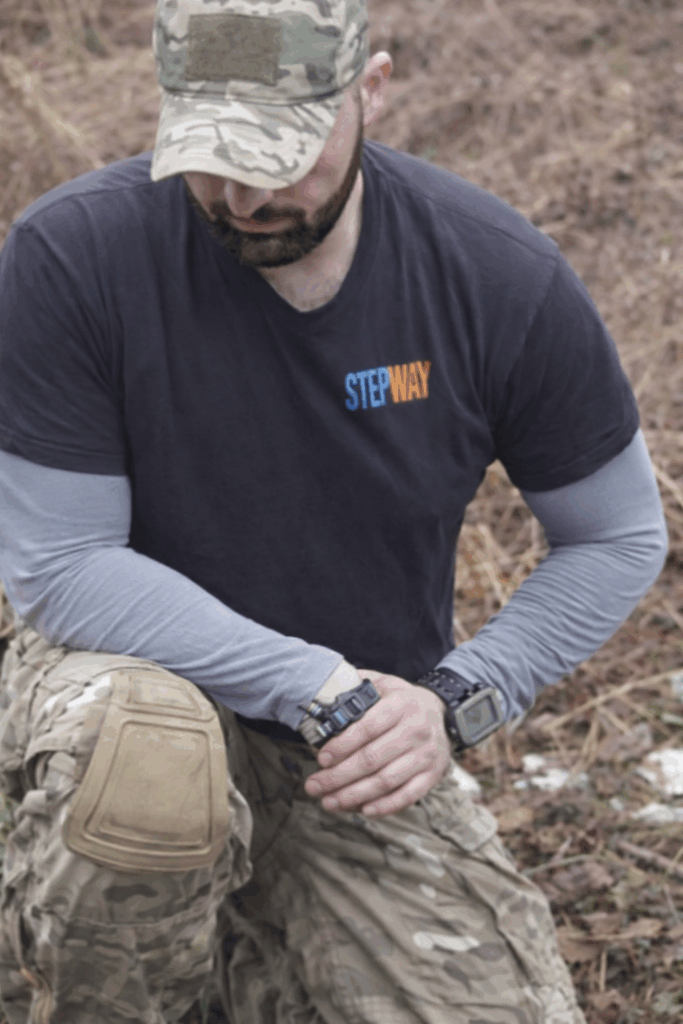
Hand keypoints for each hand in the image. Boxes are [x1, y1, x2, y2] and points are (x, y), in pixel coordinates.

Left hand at [303, 670, 450, 817]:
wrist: (442, 714)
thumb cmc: (403, 701)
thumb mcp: (384, 683)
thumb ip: (358, 686)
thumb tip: (324, 692)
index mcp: (401, 705)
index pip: (367, 728)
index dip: (342, 746)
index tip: (321, 758)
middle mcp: (416, 730)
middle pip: (372, 759)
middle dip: (338, 776)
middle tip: (314, 786)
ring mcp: (426, 755)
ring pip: (386, 781)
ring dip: (354, 795)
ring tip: (329, 801)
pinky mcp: (432, 775)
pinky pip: (407, 796)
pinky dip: (385, 806)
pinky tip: (363, 810)